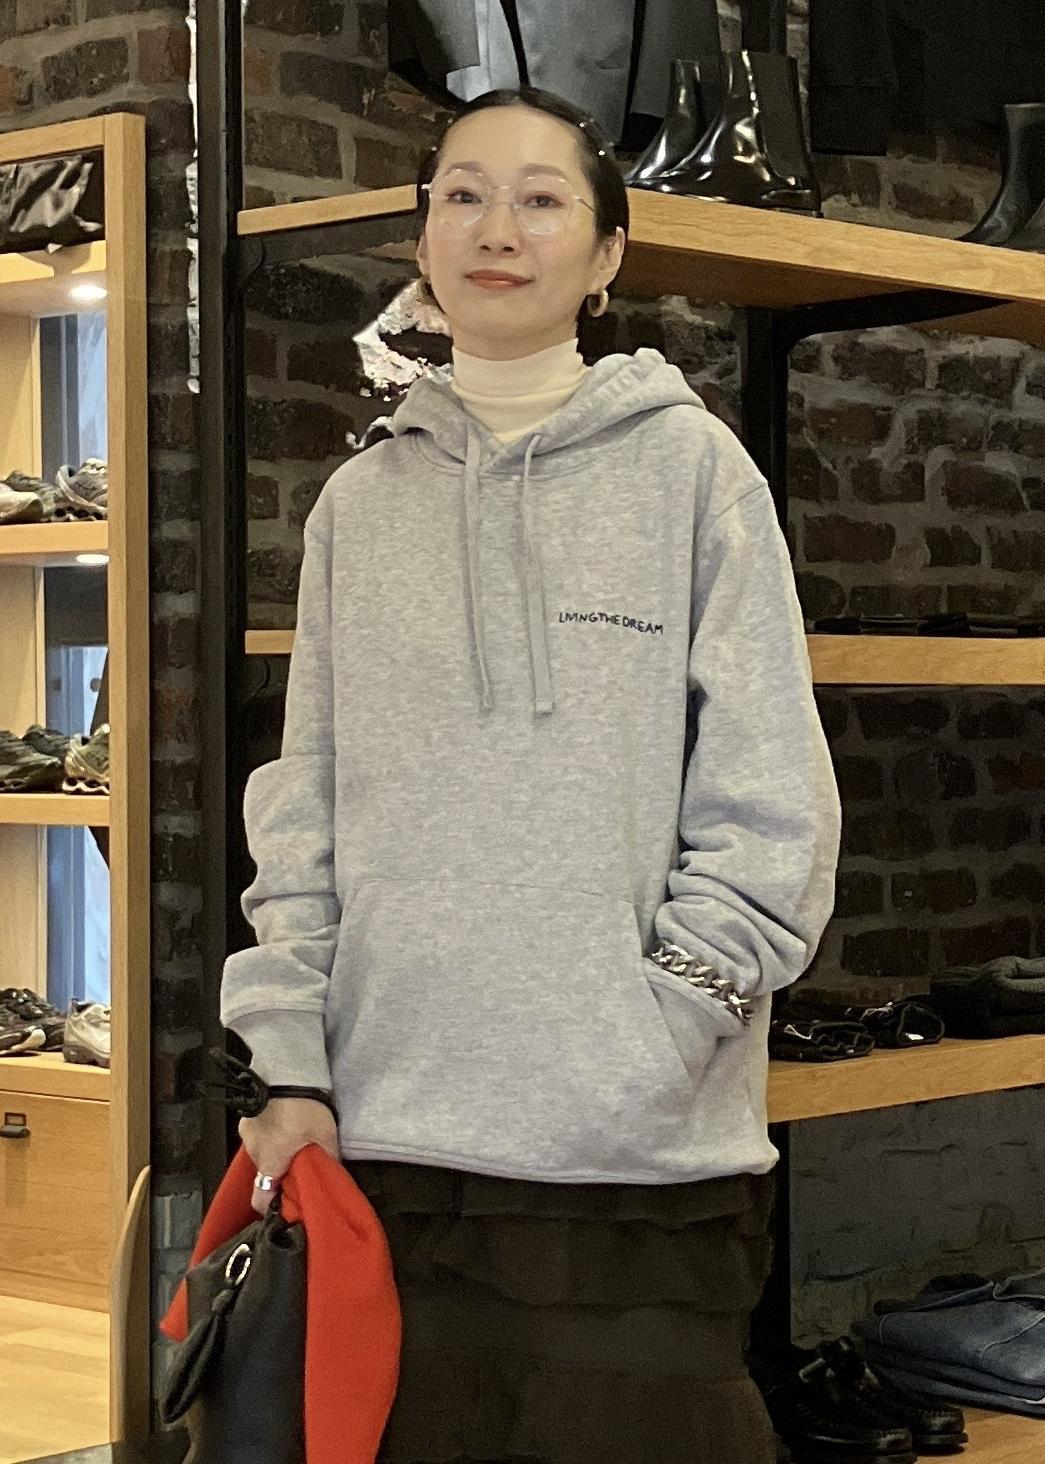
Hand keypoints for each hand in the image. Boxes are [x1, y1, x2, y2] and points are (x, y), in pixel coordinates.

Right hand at [239, 1097, 340, 1215]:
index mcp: (269, 1163)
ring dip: (276, 1148)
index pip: (260, 1199)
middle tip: (300, 1163)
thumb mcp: (325, 1135)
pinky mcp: (247, 1114)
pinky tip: (285, 1120)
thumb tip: (332, 1172)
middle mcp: (253, 1152)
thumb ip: (327, 1158)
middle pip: (265, 1172)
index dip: (272, 1206)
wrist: (286, 1072)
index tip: (285, 1204)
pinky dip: (270, 1131)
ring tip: (294, 1136)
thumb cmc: (304, 1108)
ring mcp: (247, 1132)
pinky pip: (259, 1131)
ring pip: (262, 1150)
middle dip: (281, 1171)